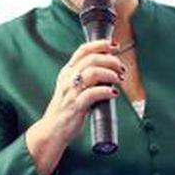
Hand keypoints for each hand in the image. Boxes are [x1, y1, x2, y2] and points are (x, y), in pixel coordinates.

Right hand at [26, 39, 125, 174]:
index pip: (83, 50)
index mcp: (68, 71)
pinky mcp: (76, 105)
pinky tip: (113, 93)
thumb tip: (109, 69)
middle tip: (121, 68)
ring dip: (110, 74)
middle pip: (92, 59)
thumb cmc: (66, 109)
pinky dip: (106, 91)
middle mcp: (68, 78)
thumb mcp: (72, 87)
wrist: (53, 130)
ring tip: (119, 79)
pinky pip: (93, 94)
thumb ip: (86, 77)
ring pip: (93, 73)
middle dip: (110, 60)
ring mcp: (71, 92)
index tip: (114, 46)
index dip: (100, 45)